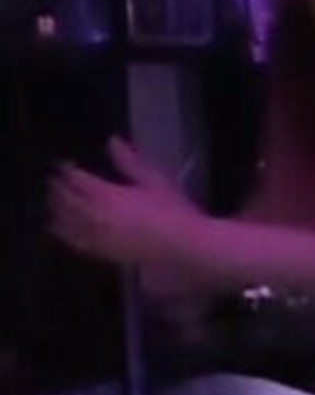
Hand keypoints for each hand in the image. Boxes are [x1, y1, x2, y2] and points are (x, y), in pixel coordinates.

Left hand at [48, 137, 206, 274]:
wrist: (183, 246)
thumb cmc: (172, 210)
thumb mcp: (154, 180)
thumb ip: (130, 161)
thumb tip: (112, 141)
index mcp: (109, 194)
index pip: (79, 179)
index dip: (68, 170)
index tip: (63, 164)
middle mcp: (97, 216)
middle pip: (68, 200)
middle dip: (57, 190)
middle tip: (52, 182)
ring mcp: (98, 236)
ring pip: (68, 222)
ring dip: (57, 210)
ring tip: (51, 203)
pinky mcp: (104, 253)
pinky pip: (77, 242)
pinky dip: (64, 234)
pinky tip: (58, 230)